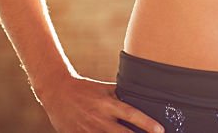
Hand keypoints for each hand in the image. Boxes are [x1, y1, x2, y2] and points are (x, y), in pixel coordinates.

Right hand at [35, 73, 166, 132]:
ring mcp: (89, 130)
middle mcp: (100, 118)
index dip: (147, 123)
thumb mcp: (104, 89)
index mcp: (108, 104)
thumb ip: (121, 94)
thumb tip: (142, 96)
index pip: (132, 114)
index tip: (160, 130)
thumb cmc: (84, 89)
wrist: (56, 92)